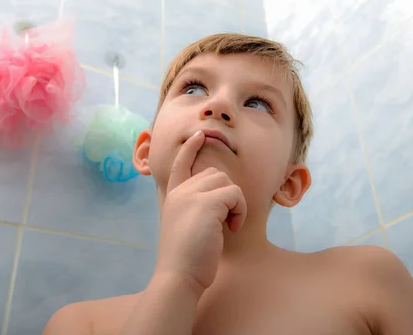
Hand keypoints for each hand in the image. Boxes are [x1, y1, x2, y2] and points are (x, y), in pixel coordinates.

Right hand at [154, 130, 246, 291]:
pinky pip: (235, 194)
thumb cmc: (186, 259)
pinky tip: (232, 229)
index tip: (199, 135)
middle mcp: (180, 192)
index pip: (180, 164)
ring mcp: (191, 195)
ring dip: (235, 204)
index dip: (190, 148)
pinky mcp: (206, 203)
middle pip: (215, 174)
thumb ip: (194, 208)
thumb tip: (218, 199)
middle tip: (225, 222)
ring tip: (228, 226)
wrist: (179, 276)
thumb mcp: (185, 226)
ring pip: (227, 182)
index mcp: (173, 196)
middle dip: (227, 195)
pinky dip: (240, 211)